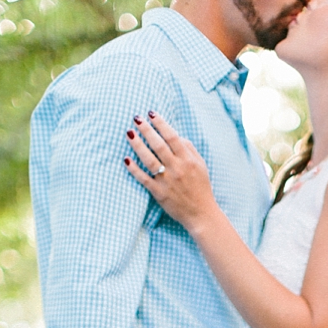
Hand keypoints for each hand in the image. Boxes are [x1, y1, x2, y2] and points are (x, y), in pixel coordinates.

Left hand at [124, 113, 215, 231]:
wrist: (200, 213)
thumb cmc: (201, 187)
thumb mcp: (201, 164)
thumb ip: (189, 149)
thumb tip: (176, 135)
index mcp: (188, 159)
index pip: (172, 136)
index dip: (161, 124)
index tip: (152, 114)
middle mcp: (177, 168)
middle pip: (159, 145)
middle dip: (147, 130)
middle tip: (136, 119)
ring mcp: (167, 180)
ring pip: (149, 159)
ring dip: (138, 145)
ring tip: (129, 133)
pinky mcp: (158, 192)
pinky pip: (144, 178)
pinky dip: (134, 169)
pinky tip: (126, 159)